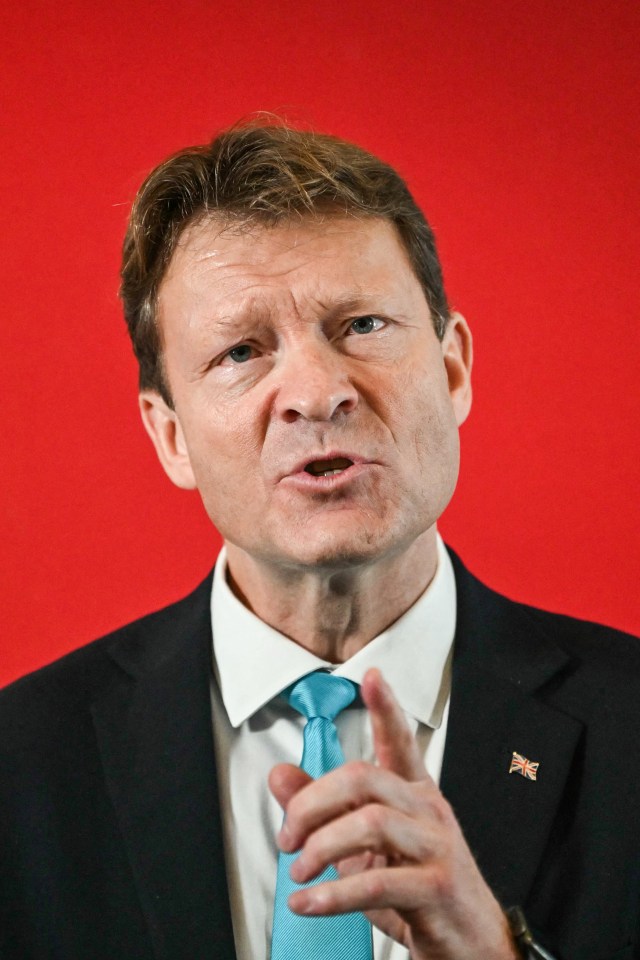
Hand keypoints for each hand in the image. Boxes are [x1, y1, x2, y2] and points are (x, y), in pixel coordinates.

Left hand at [269, 668, 517, 959]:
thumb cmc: (420, 894)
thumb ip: (323, 811)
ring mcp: (436, 848)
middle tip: (288, 836)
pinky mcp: (435, 889)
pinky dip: (332, 895)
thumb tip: (280, 776)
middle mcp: (428, 813)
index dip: (386, 708)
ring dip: (321, 847)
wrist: (474, 950)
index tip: (371, 678)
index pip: (400, 741)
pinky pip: (375, 882)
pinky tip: (309, 902)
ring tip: (299, 870)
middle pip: (363, 778)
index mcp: (415, 796)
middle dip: (312, 803)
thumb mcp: (365, 850)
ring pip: (370, 822)